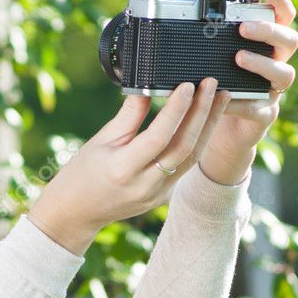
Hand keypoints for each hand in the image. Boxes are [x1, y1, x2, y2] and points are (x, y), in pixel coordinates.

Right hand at [28, 79, 229, 255]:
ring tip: (221, 98)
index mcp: (122, 170)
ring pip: (191, 158)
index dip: (175, 110)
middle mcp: (143, 185)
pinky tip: (206, 120)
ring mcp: (156, 194)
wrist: (76, 213)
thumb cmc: (82, 173)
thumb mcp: (101, 140)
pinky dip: (198, 140)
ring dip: (208, 126)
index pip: (158, 136)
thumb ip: (129, 115)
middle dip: (202, 113)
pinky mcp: (163, 196)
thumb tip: (149, 84)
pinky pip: (186, 166)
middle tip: (213, 84)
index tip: (188, 85)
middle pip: (183, 147)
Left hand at [199, 0, 297, 184]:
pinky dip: (243, 102)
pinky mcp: (264, 116)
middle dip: (268, 30)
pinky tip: (227, 98)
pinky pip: (261, 108)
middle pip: (289, 40)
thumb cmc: (211, 91)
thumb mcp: (204, 65)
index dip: (280, 2)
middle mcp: (274, 64)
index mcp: (263, 46)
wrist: (216, 134)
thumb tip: (161, 32)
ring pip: (283, 73)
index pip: (281, 18)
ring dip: (261, 63)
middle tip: (243, 28)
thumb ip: (196, 49)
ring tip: (239, 58)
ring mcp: (272, 91)